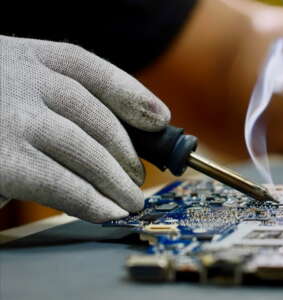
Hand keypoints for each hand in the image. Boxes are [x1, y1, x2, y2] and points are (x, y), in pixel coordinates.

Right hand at [0, 35, 169, 222]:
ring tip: (129, 200)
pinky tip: (107, 211)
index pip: (91, 69)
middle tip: (137, 176)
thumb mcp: (8, 79)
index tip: (158, 118)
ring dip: (113, 180)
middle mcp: (20, 78)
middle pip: (94, 114)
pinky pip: (59, 182)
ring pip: (83, 149)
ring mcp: (10, 117)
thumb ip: (50, 94)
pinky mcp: (0, 158)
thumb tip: (118, 130)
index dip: (131, 94)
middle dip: (125, 151)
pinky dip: (90, 200)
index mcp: (26, 55)